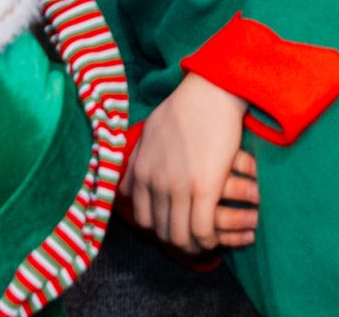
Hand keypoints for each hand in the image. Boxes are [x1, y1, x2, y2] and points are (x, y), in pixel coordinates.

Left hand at [127, 74, 250, 253]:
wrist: (210, 92)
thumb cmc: (182, 108)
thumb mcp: (148, 132)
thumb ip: (135, 163)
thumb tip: (123, 190)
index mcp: (141, 171)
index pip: (143, 218)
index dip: (160, 228)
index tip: (175, 226)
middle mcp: (155, 183)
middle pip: (161, 231)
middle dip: (177, 241)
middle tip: (193, 239)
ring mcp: (179, 188)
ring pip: (180, 236)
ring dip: (193, 246)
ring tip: (205, 243)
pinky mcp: (205, 189)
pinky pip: (202, 230)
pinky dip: (208, 241)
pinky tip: (216, 237)